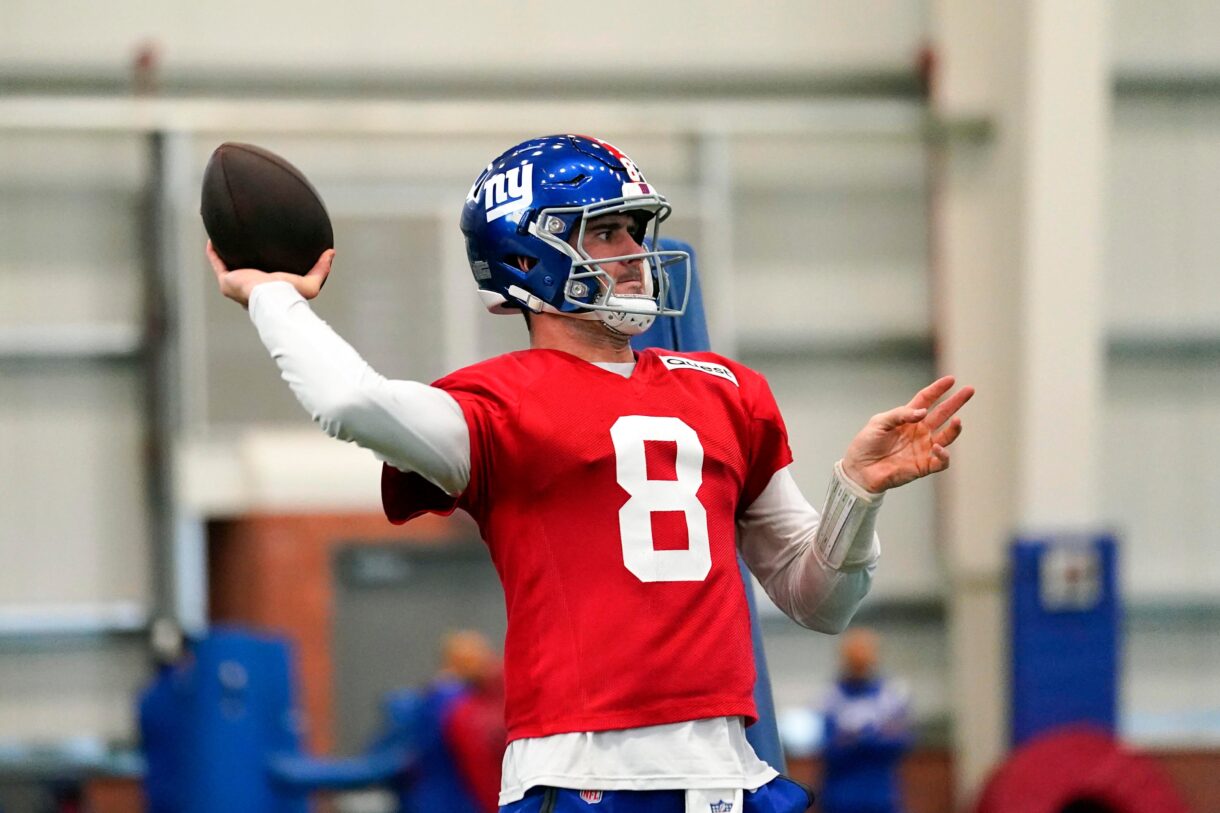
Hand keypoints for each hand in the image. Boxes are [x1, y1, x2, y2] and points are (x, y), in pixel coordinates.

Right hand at [206, 241, 333, 307]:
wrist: (273, 299)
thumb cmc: (290, 296)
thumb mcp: (310, 282)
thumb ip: (321, 269)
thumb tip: (331, 252)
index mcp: (267, 291)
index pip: (263, 279)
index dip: (262, 267)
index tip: (265, 253)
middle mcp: (249, 289)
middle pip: (243, 271)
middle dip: (242, 259)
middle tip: (244, 242)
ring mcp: (236, 285)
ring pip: (228, 266)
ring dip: (225, 253)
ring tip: (225, 237)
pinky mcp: (226, 281)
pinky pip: (216, 263)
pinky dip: (213, 252)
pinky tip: (212, 239)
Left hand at [841, 376, 973, 493]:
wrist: (859, 469)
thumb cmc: (866, 444)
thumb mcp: (879, 423)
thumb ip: (900, 415)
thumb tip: (923, 412)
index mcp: (908, 418)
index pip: (926, 400)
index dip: (938, 389)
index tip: (951, 380)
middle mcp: (919, 431)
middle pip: (942, 414)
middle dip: (956, 402)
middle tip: (969, 390)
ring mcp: (923, 448)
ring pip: (947, 436)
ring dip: (954, 429)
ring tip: (957, 420)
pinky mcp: (923, 466)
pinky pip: (940, 461)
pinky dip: (943, 455)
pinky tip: (938, 447)